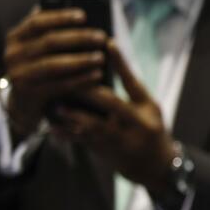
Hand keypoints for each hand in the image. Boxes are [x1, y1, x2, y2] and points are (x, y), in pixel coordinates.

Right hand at [0, 7, 107, 137]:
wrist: (25, 102)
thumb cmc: (41, 67)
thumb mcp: (40, 49)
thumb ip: (52, 32)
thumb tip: (82, 15)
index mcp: (15, 37)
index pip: (37, 22)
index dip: (60, 18)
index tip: (83, 16)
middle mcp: (13, 54)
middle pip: (48, 42)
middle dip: (78, 38)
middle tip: (101, 37)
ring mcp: (19, 75)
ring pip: (53, 65)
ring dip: (81, 60)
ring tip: (101, 58)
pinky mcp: (30, 94)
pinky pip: (59, 85)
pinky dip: (80, 80)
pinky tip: (97, 75)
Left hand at [53, 43, 176, 191]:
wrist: (156, 166)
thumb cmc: (150, 130)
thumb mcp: (151, 110)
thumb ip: (132, 92)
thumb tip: (103, 69)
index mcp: (147, 109)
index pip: (134, 82)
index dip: (122, 63)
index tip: (108, 43)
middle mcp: (137, 124)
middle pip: (112, 103)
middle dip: (90, 90)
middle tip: (70, 76)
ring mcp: (121, 140)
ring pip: (95, 126)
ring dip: (74, 115)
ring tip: (58, 106)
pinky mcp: (108, 152)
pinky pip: (84, 142)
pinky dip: (68, 134)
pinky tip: (53, 128)